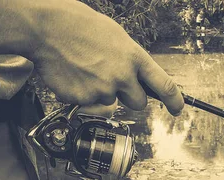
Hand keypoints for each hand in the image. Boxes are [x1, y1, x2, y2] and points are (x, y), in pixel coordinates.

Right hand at [26, 0, 183, 114]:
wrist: (45, 28)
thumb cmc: (79, 27)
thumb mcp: (116, 38)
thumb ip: (131, 61)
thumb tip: (139, 79)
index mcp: (134, 58)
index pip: (165, 86)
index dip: (175, 101)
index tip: (178, 109)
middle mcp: (122, 76)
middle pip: (138, 103)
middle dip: (129, 97)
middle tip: (112, 80)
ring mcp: (103, 89)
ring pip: (110, 102)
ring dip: (101, 91)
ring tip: (85, 68)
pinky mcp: (84, 99)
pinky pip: (89, 103)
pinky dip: (82, 93)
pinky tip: (74, 74)